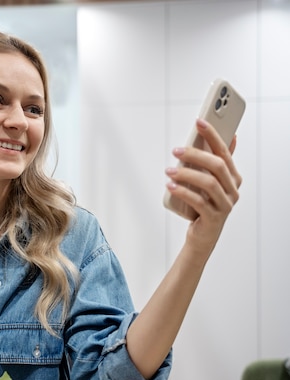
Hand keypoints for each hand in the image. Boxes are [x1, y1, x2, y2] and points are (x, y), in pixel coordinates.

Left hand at [165, 118, 241, 246]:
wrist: (203, 235)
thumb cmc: (205, 203)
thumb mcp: (209, 182)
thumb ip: (216, 161)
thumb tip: (228, 136)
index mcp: (233, 177)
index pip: (224, 151)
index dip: (212, 135)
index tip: (199, 121)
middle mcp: (233, 189)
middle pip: (217, 165)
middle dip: (196, 154)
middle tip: (176, 150)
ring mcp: (225, 204)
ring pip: (208, 183)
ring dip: (186, 173)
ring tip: (169, 170)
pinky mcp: (213, 217)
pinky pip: (198, 201)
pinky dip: (183, 191)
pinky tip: (170, 186)